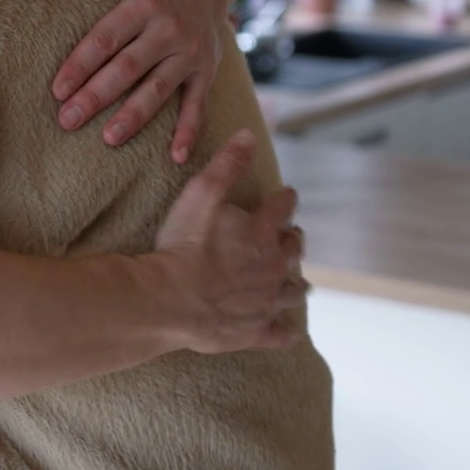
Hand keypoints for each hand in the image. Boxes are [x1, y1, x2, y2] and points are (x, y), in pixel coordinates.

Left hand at [52, 0, 224, 161]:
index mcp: (145, 2)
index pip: (106, 38)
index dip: (81, 64)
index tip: (57, 89)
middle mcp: (170, 29)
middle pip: (128, 68)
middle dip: (96, 96)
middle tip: (67, 120)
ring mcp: (191, 53)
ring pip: (158, 89)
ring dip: (134, 116)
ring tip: (109, 138)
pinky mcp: (207, 71)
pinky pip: (197, 104)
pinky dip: (188, 131)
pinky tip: (175, 157)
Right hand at [148, 130, 305, 353]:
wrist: (171, 299)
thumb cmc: (184, 245)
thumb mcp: (202, 194)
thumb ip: (227, 164)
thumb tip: (248, 135)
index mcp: (263, 231)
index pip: (284, 207)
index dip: (285, 200)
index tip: (286, 196)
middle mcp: (273, 266)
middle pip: (294, 249)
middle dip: (292, 241)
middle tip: (287, 238)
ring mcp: (267, 301)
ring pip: (294, 290)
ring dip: (295, 284)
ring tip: (297, 283)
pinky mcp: (256, 331)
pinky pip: (280, 333)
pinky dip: (285, 330)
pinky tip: (288, 330)